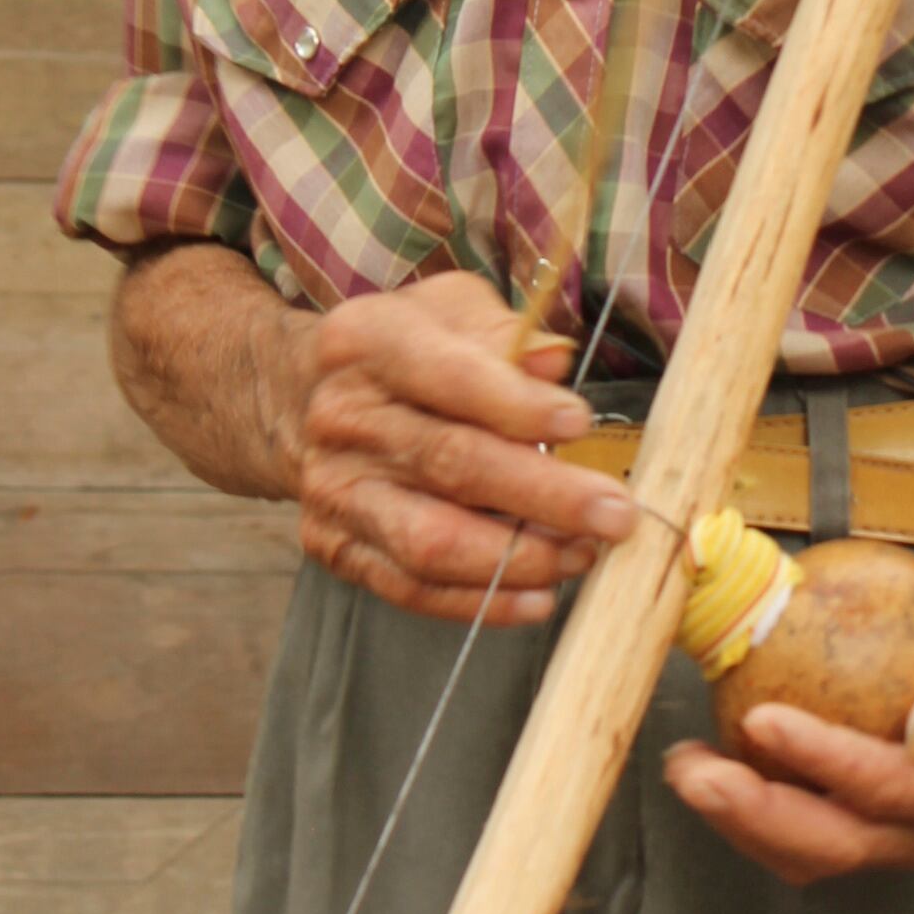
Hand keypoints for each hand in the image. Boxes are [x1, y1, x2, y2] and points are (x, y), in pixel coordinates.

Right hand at [294, 269, 636, 624]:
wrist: (299, 395)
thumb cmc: (403, 348)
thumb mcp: (449, 310)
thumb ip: (505, 333)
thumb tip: (555, 362)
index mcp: (368, 341)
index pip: (449, 376)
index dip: (517, 405)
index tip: (580, 423)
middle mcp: (342, 417)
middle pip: (450, 464)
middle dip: (544, 495)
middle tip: (615, 513)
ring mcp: (335, 489)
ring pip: (431, 539)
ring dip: (518, 558)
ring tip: (583, 555)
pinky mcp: (336, 544)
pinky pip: (411, 587)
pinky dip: (480, 602)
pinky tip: (538, 597)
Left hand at [661, 542, 913, 885]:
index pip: (880, 792)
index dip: (816, 761)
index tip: (758, 718)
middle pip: (832, 843)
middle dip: (751, 813)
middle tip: (686, 767)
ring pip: (822, 844)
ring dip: (751, 815)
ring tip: (691, 767)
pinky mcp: (911, 811)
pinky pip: (832, 820)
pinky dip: (780, 798)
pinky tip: (744, 757)